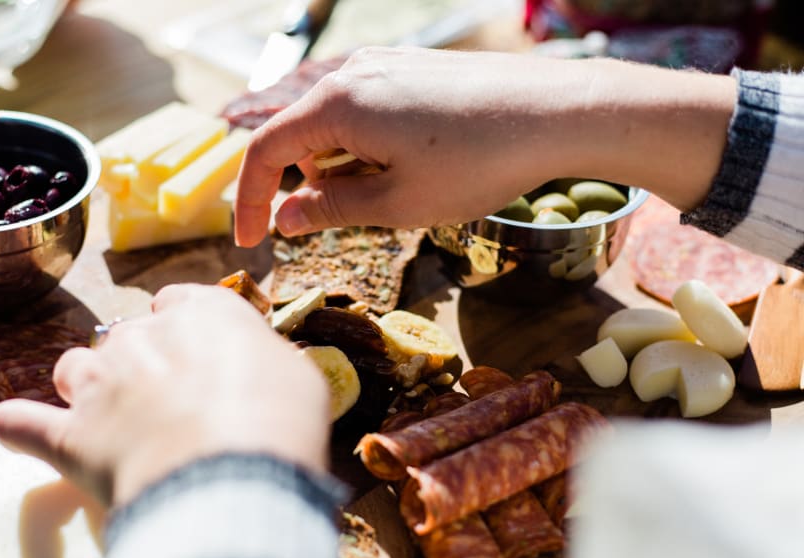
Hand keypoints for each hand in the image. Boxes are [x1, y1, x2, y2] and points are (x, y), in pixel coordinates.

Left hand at [0, 284, 330, 506]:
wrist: (232, 473)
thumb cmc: (280, 420)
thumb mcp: (297, 377)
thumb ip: (263, 363)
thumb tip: (256, 372)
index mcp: (203, 313)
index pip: (178, 301)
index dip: (182, 325)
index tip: (190, 350)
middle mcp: (143, 336)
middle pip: (125, 337)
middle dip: (138, 363)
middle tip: (166, 404)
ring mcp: (101, 384)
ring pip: (73, 367)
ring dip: (84, 386)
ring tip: (105, 417)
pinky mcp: (72, 436)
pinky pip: (24, 424)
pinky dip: (18, 425)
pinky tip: (9, 426)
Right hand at [233, 47, 734, 246]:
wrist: (558, 112)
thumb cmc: (478, 163)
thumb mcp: (397, 204)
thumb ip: (330, 209)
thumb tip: (285, 216)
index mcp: (335, 105)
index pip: (264, 152)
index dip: (249, 201)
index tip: (252, 243)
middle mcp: (350, 73)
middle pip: (297, 135)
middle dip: (308, 184)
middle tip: (344, 221)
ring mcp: (383, 63)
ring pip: (332, 123)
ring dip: (344, 167)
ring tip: (395, 192)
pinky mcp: (411, 66)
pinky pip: (364, 108)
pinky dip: (367, 145)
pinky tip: (410, 164)